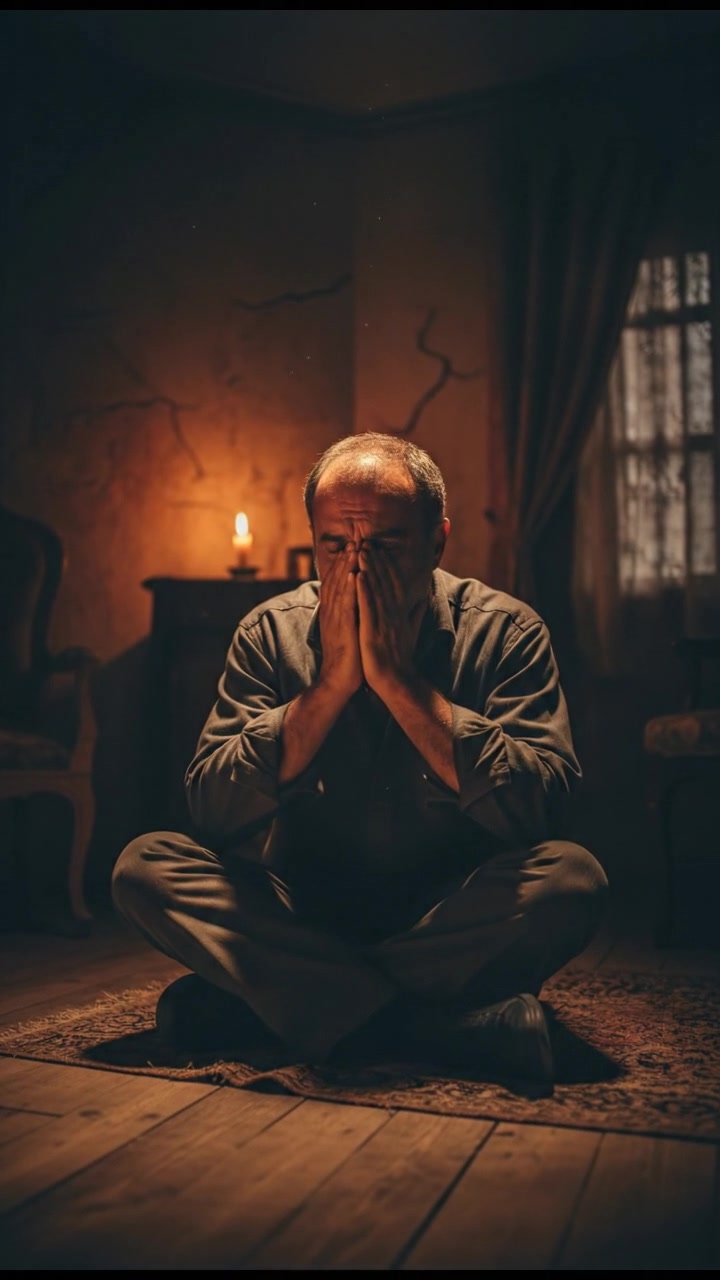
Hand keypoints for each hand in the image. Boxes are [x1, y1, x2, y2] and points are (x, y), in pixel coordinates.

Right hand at [318, 543, 362, 699]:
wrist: (339, 681)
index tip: (354, 547)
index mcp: (335, 612)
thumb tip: (359, 602)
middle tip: (353, 539)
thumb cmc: (349, 657)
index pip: (338, 583)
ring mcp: (335, 620)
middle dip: (345, 559)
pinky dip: (350, 588)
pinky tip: (356, 575)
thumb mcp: (349, 631)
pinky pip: (346, 605)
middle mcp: (332, 613)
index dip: (345, 564)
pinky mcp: (342, 629)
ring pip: (341, 588)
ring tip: (354, 549)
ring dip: (347, 567)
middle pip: (337, 580)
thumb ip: (352, 615)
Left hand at [357, 545, 416, 693]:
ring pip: (376, 590)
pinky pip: (368, 607)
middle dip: (376, 560)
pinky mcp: (374, 632)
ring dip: (369, 568)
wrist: (397, 683)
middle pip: (385, 581)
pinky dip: (364, 590)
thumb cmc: (401, 658)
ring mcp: (384, 622)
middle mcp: (394, 614)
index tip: (379, 548)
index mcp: (400, 613)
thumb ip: (416, 612)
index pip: (394, 583)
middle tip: (367, 540)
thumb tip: (423, 596)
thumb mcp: (412, 631)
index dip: (387, 564)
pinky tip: (358, 575)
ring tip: (361, 549)